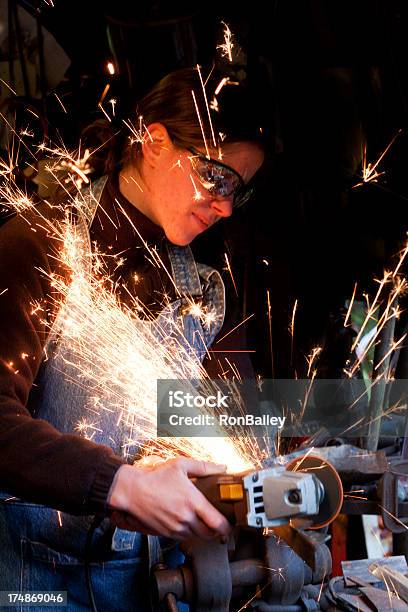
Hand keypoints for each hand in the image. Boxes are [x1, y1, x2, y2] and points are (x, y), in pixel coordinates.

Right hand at [107, 457, 230, 540]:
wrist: (132, 491)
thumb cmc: (155, 477)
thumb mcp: (181, 466)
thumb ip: (204, 467)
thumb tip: (221, 468)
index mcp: (192, 502)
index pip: (217, 523)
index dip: (226, 527)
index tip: (229, 525)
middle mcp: (185, 518)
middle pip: (209, 534)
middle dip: (216, 531)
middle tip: (218, 524)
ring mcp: (176, 527)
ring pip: (196, 537)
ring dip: (202, 531)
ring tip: (202, 521)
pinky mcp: (166, 533)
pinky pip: (183, 537)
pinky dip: (188, 532)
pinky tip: (187, 522)